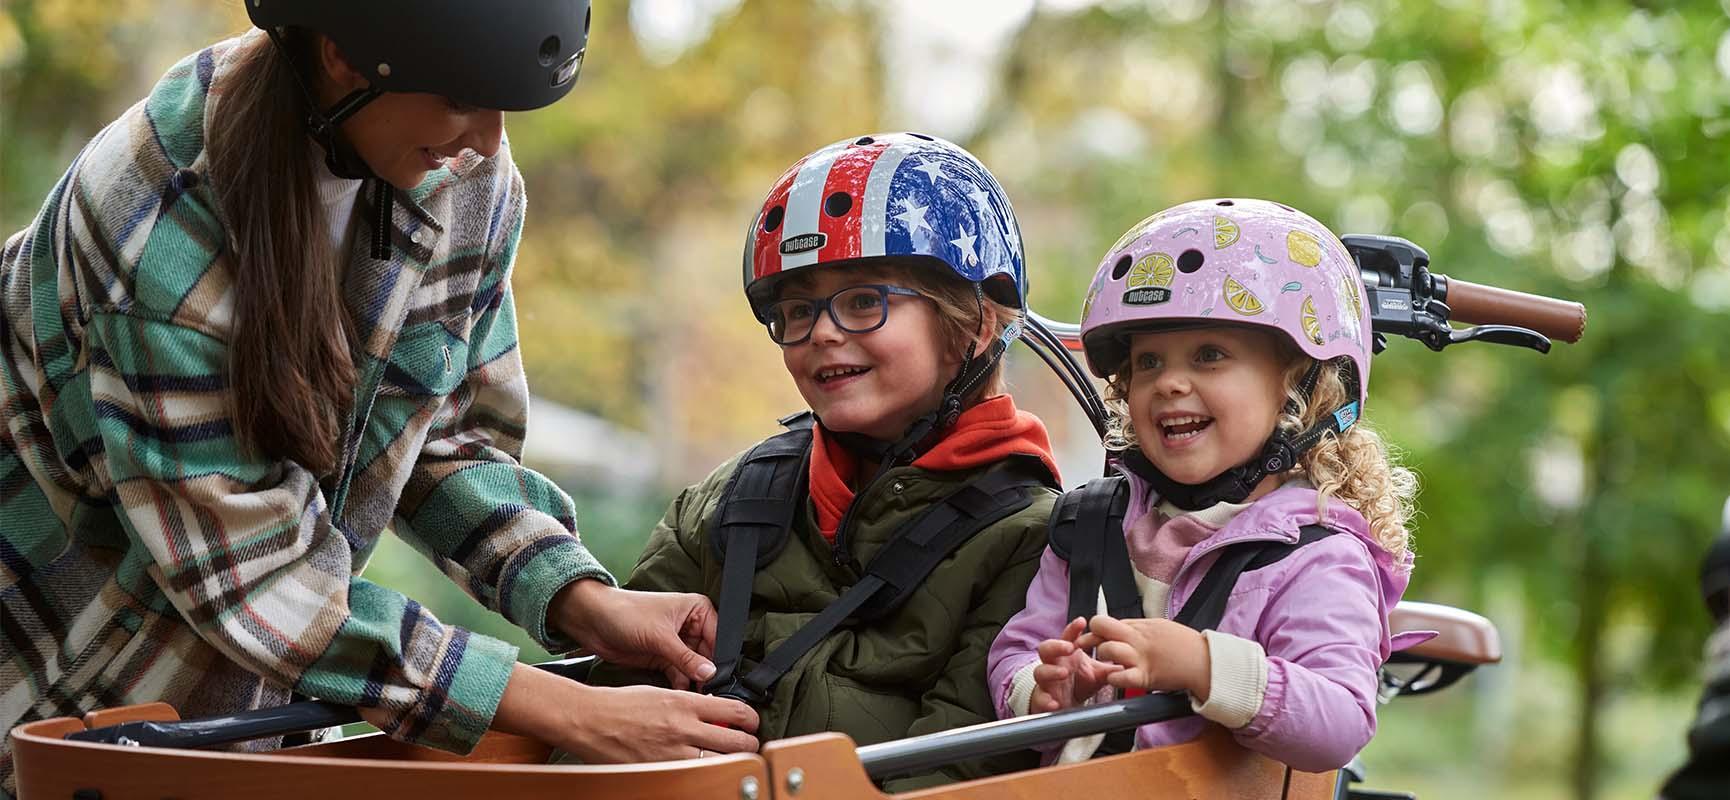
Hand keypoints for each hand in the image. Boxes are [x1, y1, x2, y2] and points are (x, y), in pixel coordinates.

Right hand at [494, 663, 758, 761]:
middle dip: (750, 743)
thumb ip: (690, 704)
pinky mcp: (661, 771)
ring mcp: (673, 753)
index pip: (736, 711)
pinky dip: (705, 774)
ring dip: (733, 762)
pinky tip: (705, 770)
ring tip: (732, 759)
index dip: (752, 719)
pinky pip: (694, 777)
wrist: (589, 719)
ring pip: (722, 763)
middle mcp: (683, 728)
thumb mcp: (660, 693)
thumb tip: (715, 713)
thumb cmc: (619, 704)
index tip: (752, 722)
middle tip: (750, 744)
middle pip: (737, 741)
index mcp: (684, 703)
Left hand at [550, 579, 718, 688]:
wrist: (593, 621)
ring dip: (693, 682)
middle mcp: (690, 626)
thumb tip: (709, 673)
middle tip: (707, 691)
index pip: (718, 636)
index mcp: (697, 609)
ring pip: (694, 668)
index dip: (719, 657)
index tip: (718, 678)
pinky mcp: (664, 658)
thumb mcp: (660, 636)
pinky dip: (680, 685)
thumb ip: (686, 657)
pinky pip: (680, 674)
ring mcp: (677, 643)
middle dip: (706, 673)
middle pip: (709, 655)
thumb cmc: (625, 612)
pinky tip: (680, 695)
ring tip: (695, 696)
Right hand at [1029, 617, 1123, 712]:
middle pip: (1046, 649)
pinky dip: (1046, 700)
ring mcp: (1046, 682)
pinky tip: (1054, 702)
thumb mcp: (1097, 675)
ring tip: (1063, 672)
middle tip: (1069, 647)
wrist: (1066, 706)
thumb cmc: (1079, 685)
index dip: (1073, 629)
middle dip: (1056, 645)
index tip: (1082, 622)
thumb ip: (1111, 668)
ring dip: (1051, 671)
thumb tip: (1131, 661)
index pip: (1067, 637)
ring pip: (1040, 671)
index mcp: (1067, 656)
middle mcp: (1054, 665)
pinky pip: (1039, 698)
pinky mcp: (1042, 699)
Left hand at [1075, 614, 1211, 700]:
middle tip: (1090, 649)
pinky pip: (1120, 676)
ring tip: (1109, 664)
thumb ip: (1138, 627)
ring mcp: (1140, 658)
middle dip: (1090, 638)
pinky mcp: (1145, 677)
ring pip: (1108, 650)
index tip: (1096, 637)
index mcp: (1140, 627)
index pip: (1105, 621)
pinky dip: (1113, 678)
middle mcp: (1137, 639)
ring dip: (1104, 658)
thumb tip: (1122, 627)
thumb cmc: (1185, 645)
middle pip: (1100, 628)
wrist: (1204, 662)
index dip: (1096, 629)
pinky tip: (1116, 678)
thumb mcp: (1160, 626)